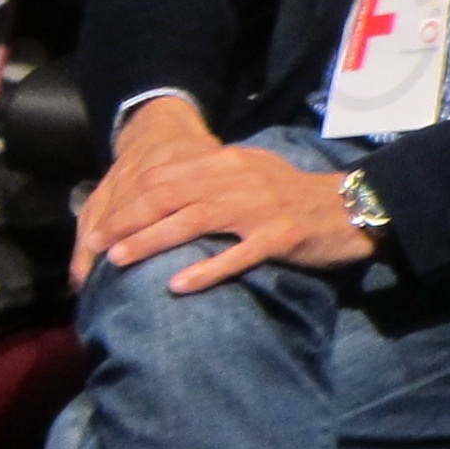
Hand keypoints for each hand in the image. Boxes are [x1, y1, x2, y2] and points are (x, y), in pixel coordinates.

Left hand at [74, 101, 375, 291]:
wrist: (353, 206)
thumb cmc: (296, 196)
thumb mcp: (252, 174)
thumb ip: (212, 179)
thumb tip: (162, 193)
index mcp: (229, 162)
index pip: (165, 177)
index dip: (127, 200)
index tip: (99, 224)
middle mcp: (240, 180)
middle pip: (170, 197)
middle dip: (128, 221)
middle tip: (97, 245)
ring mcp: (260, 208)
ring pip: (195, 222)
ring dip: (153, 241)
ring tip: (120, 259)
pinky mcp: (281, 236)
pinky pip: (237, 255)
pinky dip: (206, 270)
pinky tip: (179, 285)